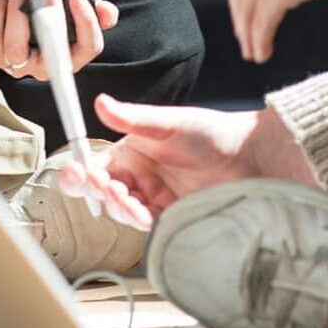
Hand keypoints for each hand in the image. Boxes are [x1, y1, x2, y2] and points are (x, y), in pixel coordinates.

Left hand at [0, 0, 116, 80]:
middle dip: (52, 21)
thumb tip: (107, 11)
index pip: (89, 47)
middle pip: (52, 52)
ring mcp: (19, 65)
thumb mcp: (72, 11)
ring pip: (16, 46)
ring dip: (17, 11)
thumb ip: (94, 11)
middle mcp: (47, 66)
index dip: (87, 24)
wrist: (8, 16)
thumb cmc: (44, 15)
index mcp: (72, 54)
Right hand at [56, 99, 316, 220]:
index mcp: (132, 152)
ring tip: (131, 202)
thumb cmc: (212, 133)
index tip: (76, 172)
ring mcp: (154, 198)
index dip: (81, 170)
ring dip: (120, 208)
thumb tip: (101, 102)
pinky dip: (140, 221)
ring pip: (122, 211)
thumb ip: (134, 118)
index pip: (97, 164)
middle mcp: (139, 176)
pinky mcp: (170, 217)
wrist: (251, 160)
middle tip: (108, 188)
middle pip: (103, 192)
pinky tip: (145, 215)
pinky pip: (146, 225)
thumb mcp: (170, 124)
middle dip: (101, 192)